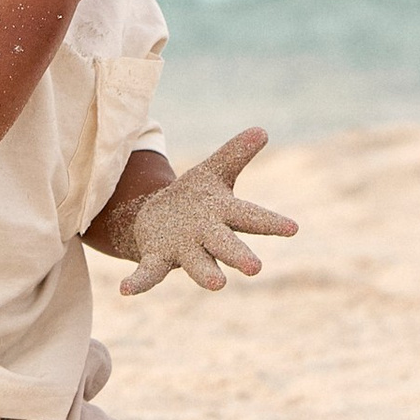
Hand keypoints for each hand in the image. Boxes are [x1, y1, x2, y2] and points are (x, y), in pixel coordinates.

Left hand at [117, 130, 298, 295]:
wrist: (161, 219)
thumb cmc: (197, 197)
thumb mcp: (214, 171)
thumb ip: (235, 153)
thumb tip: (262, 130)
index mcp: (224, 214)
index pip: (251, 217)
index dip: (271, 223)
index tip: (293, 227)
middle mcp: (208, 237)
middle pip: (226, 245)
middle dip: (239, 256)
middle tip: (255, 268)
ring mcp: (183, 250)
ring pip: (197, 264)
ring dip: (206, 274)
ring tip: (218, 284)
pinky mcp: (157, 258)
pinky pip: (149, 273)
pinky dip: (139, 282)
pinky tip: (126, 289)